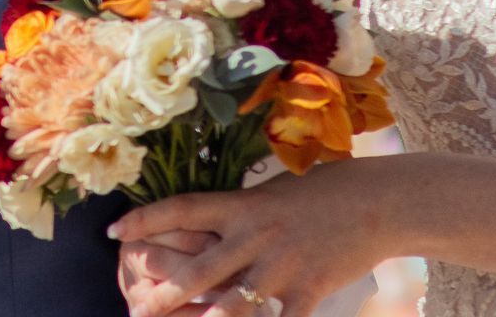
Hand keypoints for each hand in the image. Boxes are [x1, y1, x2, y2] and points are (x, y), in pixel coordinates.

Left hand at [110, 163, 385, 316]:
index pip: (183, 209)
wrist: (380, 200)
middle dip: (163, 292)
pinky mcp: (310, 288)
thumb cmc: (328, 190)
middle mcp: (256, 235)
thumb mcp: (276, 192)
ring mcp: (282, 265)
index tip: (116, 230)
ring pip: (233, 304)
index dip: (146, 219)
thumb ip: (244, 211)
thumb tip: (209, 221)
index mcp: (244, 205)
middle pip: (198, 269)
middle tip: (135, 307)